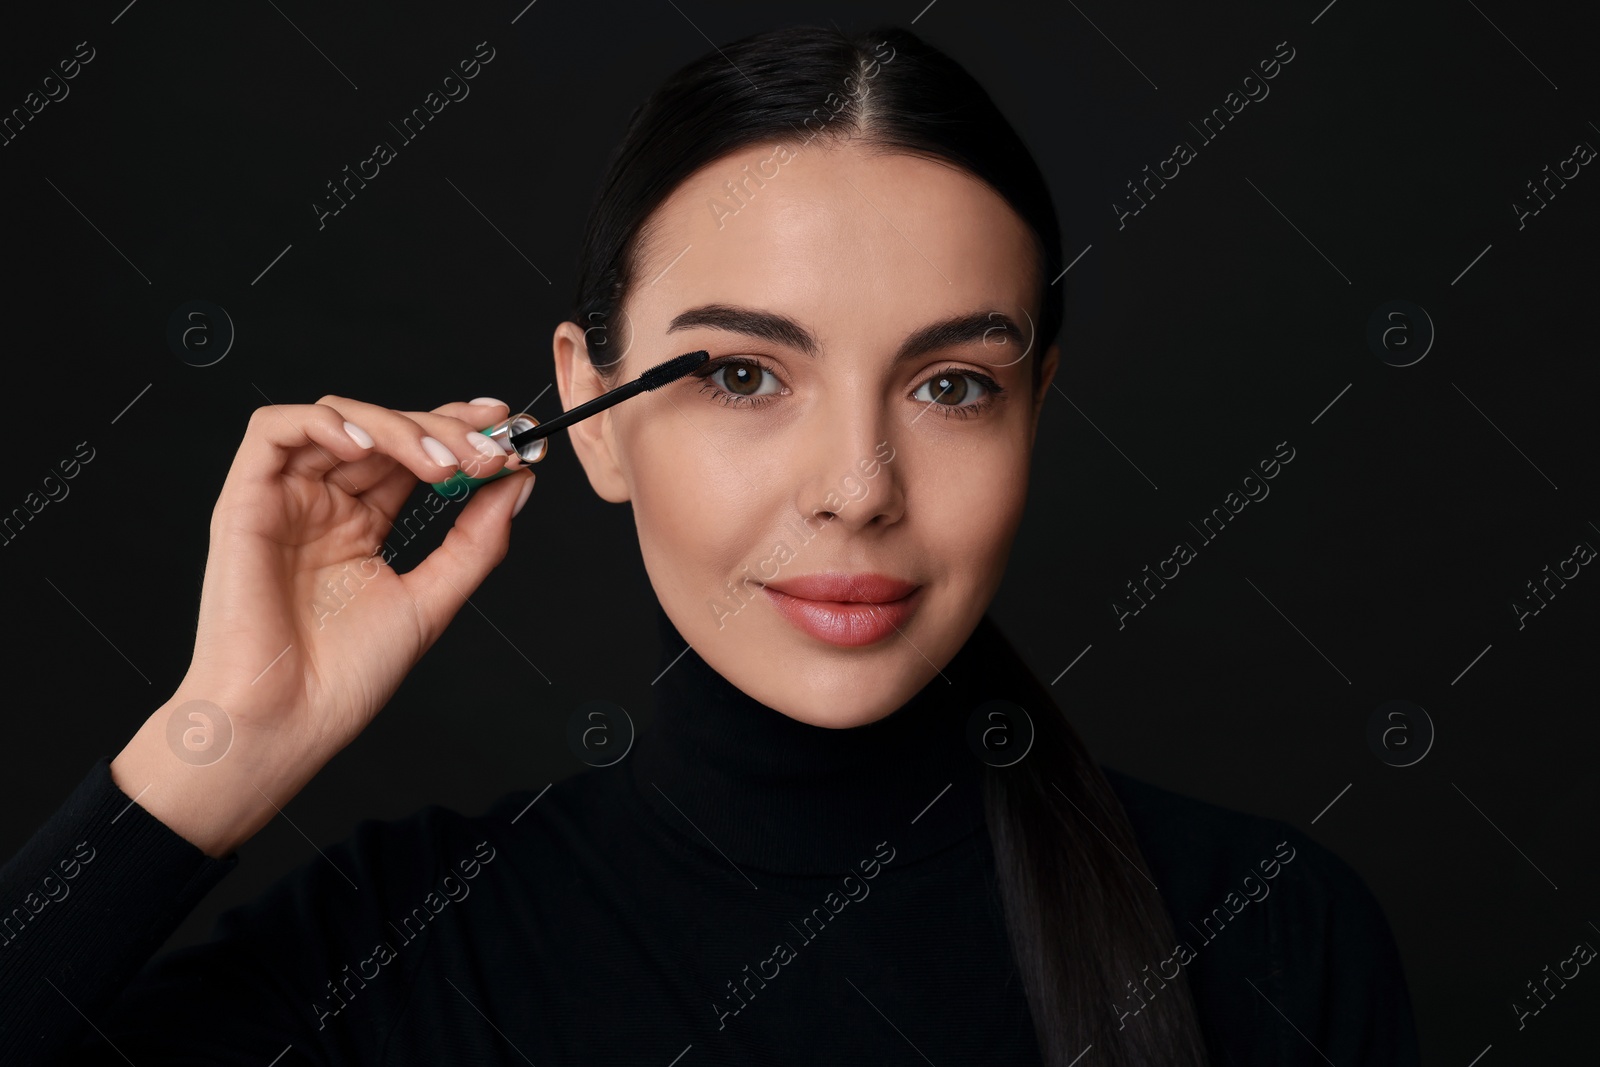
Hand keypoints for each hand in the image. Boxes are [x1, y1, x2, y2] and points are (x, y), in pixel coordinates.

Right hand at [112, 396, 535, 855]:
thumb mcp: (433, 599)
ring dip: (397, 426)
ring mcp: (286, 498)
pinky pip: (272, 430)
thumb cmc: (346, 677)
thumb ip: (477, 540)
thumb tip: (518, 482)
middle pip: (384, 429)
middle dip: (443, 429)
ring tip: (442, 462)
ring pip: (338, 418)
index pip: (412, 453)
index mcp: (362, 524)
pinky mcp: (245, 499)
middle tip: (487, 451)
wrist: (288, 721)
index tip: (506, 427)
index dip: (457, 428)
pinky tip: (369, 447)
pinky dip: (324, 423)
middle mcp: (325, 504)